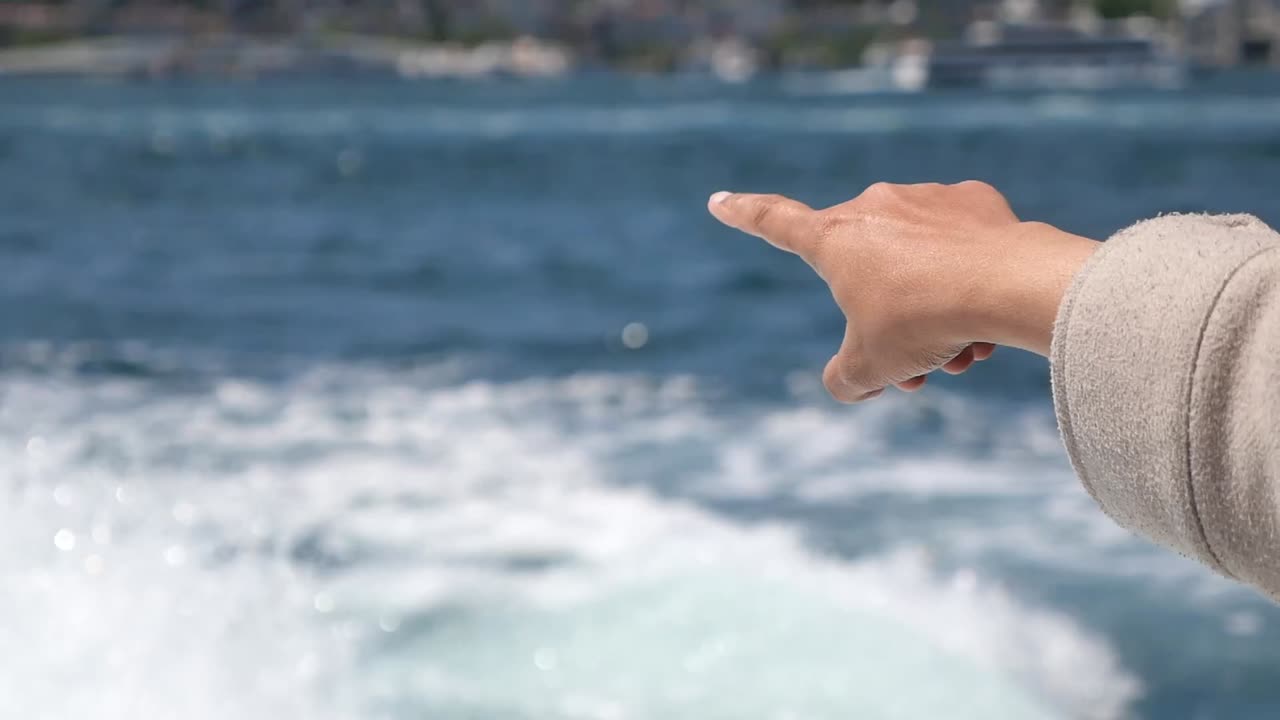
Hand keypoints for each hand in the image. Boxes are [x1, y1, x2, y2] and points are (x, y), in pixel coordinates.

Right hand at [708, 181, 1098, 401]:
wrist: (1009, 284)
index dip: (743, 215)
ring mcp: (926, 198)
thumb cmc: (926, 322)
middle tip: (918, 372)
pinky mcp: (975, 202)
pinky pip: (960, 246)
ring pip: (918, 265)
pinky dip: (968, 282)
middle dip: (888, 322)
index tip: (719, 200)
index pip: (773, 222)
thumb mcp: (872, 366)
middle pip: (868, 275)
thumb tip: (846, 383)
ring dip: (932, 312)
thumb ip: (844, 378)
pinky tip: (991, 313)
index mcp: (835, 239)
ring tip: (963, 355)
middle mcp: (875, 207)